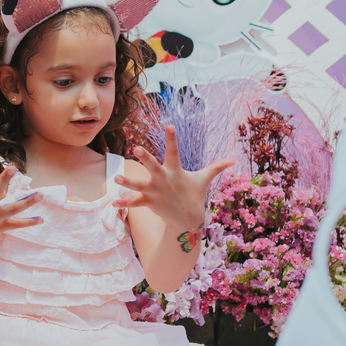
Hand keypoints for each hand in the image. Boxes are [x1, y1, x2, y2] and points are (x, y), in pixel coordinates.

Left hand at [114, 125, 231, 233]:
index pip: (174, 151)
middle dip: (145, 158)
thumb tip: (233, 160)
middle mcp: (164, 180)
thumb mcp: (204, 179)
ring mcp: (155, 192)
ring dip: (128, 182)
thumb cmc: (194, 195)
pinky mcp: (149, 203)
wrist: (188, 220)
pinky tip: (112, 203)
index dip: (172, 138)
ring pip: (139, 185)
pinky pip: (134, 203)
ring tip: (116, 177)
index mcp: (175, 171)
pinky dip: (123, 203)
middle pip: (153, 167)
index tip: (169, 125)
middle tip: (136, 148)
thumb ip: (215, 168)